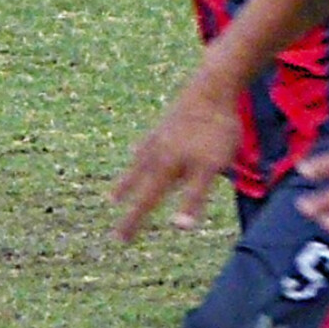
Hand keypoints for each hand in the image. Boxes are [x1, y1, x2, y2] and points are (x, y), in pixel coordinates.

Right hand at [111, 84, 245, 242]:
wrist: (213, 87)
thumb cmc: (215, 130)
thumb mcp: (210, 168)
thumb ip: (194, 197)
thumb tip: (181, 227)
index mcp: (165, 167)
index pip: (146, 202)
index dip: (133, 222)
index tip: (119, 241)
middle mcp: (155, 154)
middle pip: (137, 188)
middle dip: (127, 212)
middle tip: (115, 233)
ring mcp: (158, 138)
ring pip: (137, 167)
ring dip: (126, 184)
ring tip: (113, 197)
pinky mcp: (164, 124)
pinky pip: (145, 146)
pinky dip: (138, 155)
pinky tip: (135, 152)